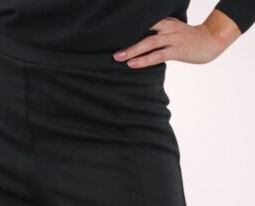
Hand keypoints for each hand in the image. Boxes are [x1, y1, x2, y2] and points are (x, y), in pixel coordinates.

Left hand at [113, 11, 241, 68]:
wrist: (212, 40)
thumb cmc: (190, 39)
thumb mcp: (174, 32)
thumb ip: (159, 35)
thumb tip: (142, 43)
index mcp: (166, 22)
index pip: (145, 23)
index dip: (130, 28)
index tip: (114, 34)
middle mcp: (168, 28)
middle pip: (144, 32)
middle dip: (127, 41)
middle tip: (113, 51)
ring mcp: (173, 38)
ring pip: (149, 43)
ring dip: (133, 50)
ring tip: (119, 57)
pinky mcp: (177, 50)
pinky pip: (158, 55)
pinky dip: (144, 60)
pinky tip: (133, 64)